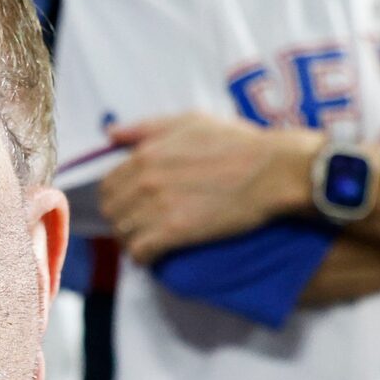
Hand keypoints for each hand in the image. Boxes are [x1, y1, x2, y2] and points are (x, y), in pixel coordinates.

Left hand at [98, 114, 311, 264]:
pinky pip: (140, 253)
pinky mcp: (175, 232)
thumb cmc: (236, 142)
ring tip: (150, 242)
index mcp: (145, 155)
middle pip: (112, 212)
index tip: (132, 207)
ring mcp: (158, 207)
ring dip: (133, 241)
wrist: (271, 170)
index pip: (108, 186)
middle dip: (122, 221)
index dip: (118, 199)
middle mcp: (145, 181)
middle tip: (141, 227)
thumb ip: (145, 128)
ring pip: (123, 235)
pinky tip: (155, 257)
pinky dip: (143, 258)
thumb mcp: (189, 121)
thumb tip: (111, 133)